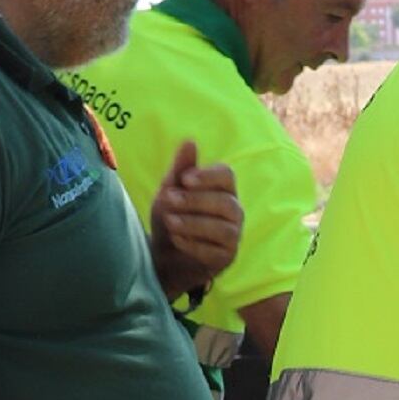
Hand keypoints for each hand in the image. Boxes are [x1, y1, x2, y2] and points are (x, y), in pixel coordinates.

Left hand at [150, 140, 242, 296]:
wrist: (164, 257)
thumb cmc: (172, 218)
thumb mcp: (170, 191)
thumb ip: (180, 169)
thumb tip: (190, 141)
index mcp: (223, 189)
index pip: (227, 175)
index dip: (208, 176)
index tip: (185, 179)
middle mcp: (234, 211)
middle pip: (226, 202)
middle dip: (195, 200)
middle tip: (168, 199)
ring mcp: (234, 236)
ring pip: (223, 228)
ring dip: (193, 223)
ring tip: (169, 221)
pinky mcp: (226, 258)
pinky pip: (215, 251)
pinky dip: (193, 244)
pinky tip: (176, 239)